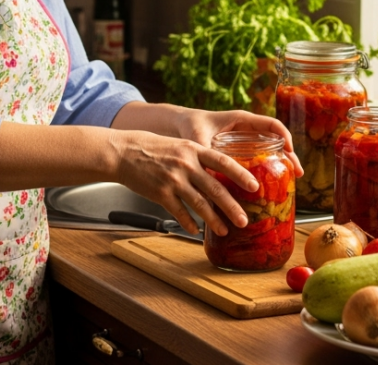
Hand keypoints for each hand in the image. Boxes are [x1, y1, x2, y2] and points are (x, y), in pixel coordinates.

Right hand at [109, 129, 256, 236]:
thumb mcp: (181, 145)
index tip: (254, 186)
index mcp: (194, 150)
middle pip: (215, 189)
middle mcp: (186, 165)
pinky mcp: (160, 194)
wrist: (123, 152)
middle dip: (232, 207)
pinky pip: (179, 212)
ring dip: (213, 220)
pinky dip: (188, 223)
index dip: (241, 175)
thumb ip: (199, 158)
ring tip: (224, 230)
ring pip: (199, 204)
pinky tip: (195, 231)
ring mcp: (173, 180)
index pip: (224, 162)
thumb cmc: (153, 148)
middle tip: (244, 220)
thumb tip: (221, 173)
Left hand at [177, 109, 304, 176]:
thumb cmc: (191, 126)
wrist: (181, 125)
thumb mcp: (200, 139)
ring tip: (291, 180)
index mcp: (242, 120)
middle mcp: (248, 128)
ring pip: (270, 149)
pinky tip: (271, 182)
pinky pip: (259, 156)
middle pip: (276, 139)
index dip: (284, 136)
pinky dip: (268, 167)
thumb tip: (211, 175)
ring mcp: (246, 139)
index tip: (291, 151)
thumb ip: (206, 153)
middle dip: (290, 156)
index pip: (271, 124)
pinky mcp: (241, 149)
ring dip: (282, 163)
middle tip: (298, 173)